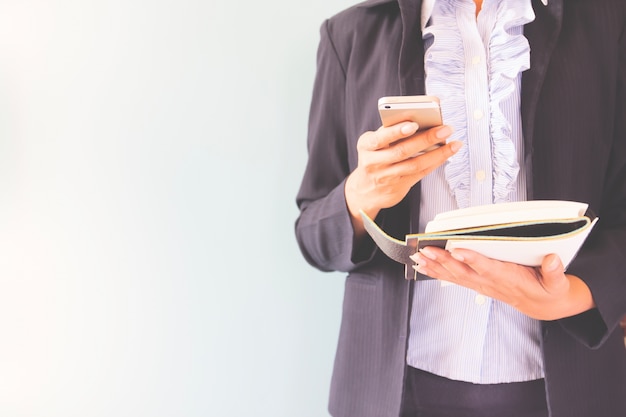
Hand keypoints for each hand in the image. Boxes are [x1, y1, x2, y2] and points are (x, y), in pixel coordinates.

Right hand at [345, 122, 459, 236]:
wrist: (367, 190)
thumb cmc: (375, 157)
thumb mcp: (374, 143)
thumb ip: (391, 132)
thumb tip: (421, 119)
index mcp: (366, 145)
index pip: (381, 137)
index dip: (397, 131)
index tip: (413, 124)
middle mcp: (374, 162)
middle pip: (403, 150)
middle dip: (427, 138)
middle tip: (445, 129)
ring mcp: (387, 176)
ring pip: (415, 164)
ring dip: (438, 153)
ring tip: (454, 143)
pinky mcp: (399, 186)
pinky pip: (420, 173)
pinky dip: (435, 162)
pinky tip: (446, 154)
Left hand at [410, 247, 595, 320]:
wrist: (542, 305)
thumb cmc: (548, 291)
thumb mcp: (558, 284)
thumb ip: (555, 272)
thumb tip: (553, 260)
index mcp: (509, 279)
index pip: (488, 268)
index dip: (472, 260)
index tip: (458, 250)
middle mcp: (491, 282)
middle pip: (464, 271)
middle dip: (443, 260)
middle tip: (427, 250)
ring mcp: (482, 284)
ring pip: (454, 275)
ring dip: (435, 266)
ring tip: (418, 256)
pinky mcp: (477, 284)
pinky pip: (454, 278)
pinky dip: (437, 272)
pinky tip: (424, 266)